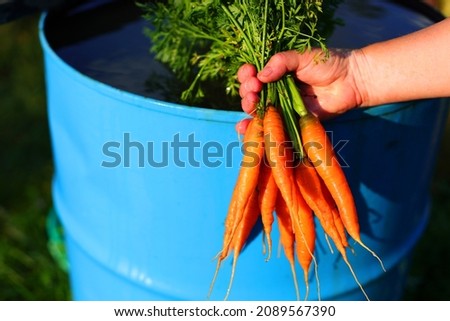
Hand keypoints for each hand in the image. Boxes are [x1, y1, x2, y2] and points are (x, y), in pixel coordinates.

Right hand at [237, 49, 363, 132]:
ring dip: (249, 108)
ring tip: (252, 103)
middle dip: (247, 92)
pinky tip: (245, 127)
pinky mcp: (292, 122)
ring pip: (259, 110)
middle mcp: (277, 90)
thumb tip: (260, 76)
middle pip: (252, 94)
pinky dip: (256, 128)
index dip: (246, 75)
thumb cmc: (328, 63)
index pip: (253, 74)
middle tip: (254, 89)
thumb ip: (281, 62)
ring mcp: (283, 107)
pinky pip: (272, 126)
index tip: (250, 74)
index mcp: (277, 72)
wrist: (351, 81)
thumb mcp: (302, 56)